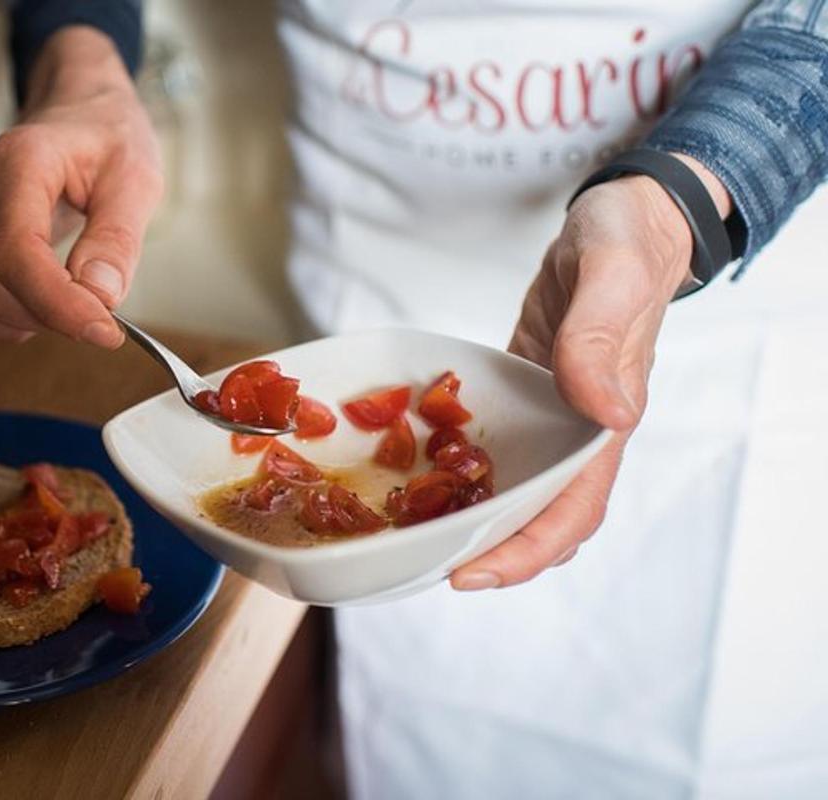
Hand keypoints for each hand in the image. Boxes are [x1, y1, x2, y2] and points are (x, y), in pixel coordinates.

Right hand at [0, 26, 162, 347]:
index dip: (56, 303)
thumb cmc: (108, 137)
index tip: (105, 330)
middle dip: (42, 316)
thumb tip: (101, 295)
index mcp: (21, 161)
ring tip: (66, 311)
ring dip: (14, 323)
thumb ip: (118, 237)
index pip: (16, 251)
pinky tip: (35, 312)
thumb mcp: (136, 176)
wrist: (80, 109)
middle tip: (97, 316)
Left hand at [450, 155, 730, 590]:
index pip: (574, 510)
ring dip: (476, 519)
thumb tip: (609, 414)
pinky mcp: (527, 396)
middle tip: (426, 564)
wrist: (625, 220)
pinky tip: (422, 475)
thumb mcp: (612, 276)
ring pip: (518, 489)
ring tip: (417, 535)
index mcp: (607, 419)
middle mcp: (579, 429)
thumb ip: (600, 338)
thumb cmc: (627, 243)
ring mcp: (552, 416)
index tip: (472, 574)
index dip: (527, 552)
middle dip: (491, 552)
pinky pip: (499, 447)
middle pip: (541, 516)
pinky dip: (466, 470)